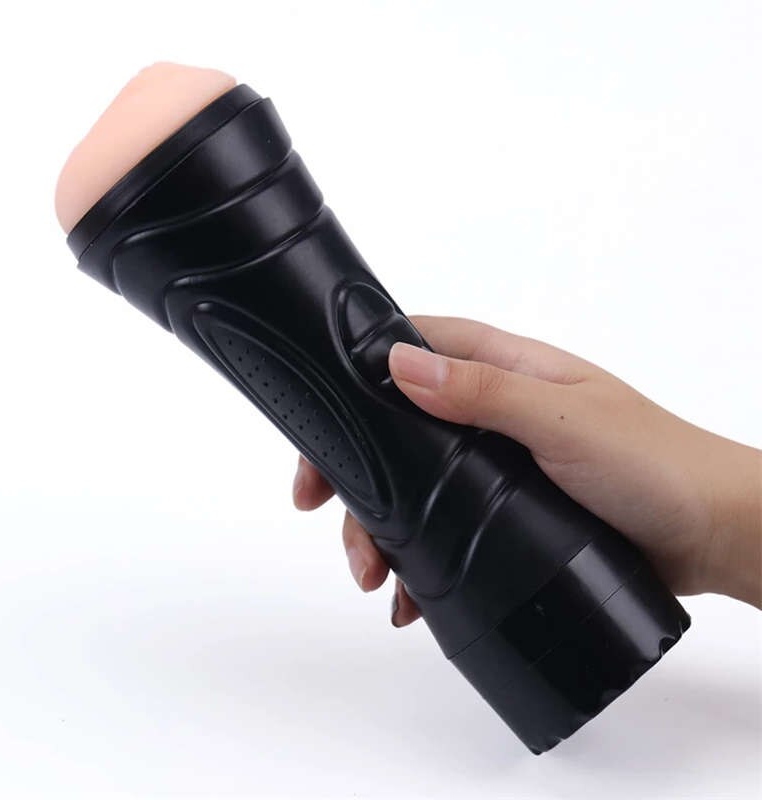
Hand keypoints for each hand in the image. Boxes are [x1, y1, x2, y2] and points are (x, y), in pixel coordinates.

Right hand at [293, 316, 761, 619]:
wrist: (711, 534)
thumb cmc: (656, 463)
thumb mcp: (563, 420)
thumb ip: (483, 391)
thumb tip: (399, 364)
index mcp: (506, 369)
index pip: (414, 348)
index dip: (357, 373)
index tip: (318, 420)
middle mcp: (491, 412)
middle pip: (396, 428)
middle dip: (355, 471)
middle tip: (325, 514)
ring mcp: (496, 466)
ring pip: (413, 485)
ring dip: (380, 526)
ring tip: (374, 576)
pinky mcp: (505, 513)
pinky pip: (443, 529)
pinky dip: (417, 559)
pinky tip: (408, 594)